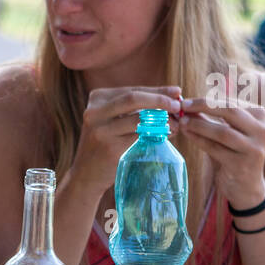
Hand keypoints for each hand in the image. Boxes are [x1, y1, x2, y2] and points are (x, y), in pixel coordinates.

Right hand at [69, 86, 184, 196]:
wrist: (86, 174)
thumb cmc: (105, 144)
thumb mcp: (112, 120)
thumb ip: (136, 108)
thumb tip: (174, 96)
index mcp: (96, 99)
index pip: (132, 90)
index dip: (157, 90)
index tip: (177, 92)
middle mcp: (95, 112)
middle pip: (134, 98)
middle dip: (160, 100)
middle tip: (178, 105)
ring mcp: (101, 130)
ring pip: (139, 119)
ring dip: (162, 120)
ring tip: (176, 123)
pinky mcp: (110, 148)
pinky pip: (140, 137)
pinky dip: (157, 134)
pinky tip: (168, 135)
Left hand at [176, 95, 264, 210]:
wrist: (245, 186)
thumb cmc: (233, 153)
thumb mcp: (228, 132)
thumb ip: (212, 118)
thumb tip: (187, 104)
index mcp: (260, 117)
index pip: (232, 102)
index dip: (208, 100)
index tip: (186, 101)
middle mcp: (262, 131)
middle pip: (231, 111)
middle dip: (204, 106)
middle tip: (183, 107)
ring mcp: (254, 148)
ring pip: (223, 132)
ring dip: (199, 125)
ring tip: (183, 122)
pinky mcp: (242, 164)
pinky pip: (215, 149)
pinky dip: (199, 140)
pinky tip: (187, 134)